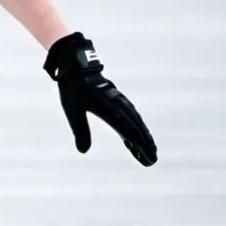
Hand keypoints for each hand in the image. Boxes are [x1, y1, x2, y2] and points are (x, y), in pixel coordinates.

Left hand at [43, 32, 156, 166]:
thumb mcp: (72, 110)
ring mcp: (119, 101)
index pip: (128, 132)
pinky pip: (132, 114)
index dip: (139, 147)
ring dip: (144, 136)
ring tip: (149, 150)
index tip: (147, 158)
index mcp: (109, 110)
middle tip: (152, 160)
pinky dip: (137, 125)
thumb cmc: (72, 88)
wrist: (76, 66)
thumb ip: (80, 130)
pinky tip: (138, 133)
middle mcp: (118, 105)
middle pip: (137, 128)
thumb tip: (83, 151)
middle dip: (145, 145)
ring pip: (136, 121)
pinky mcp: (117, 97)